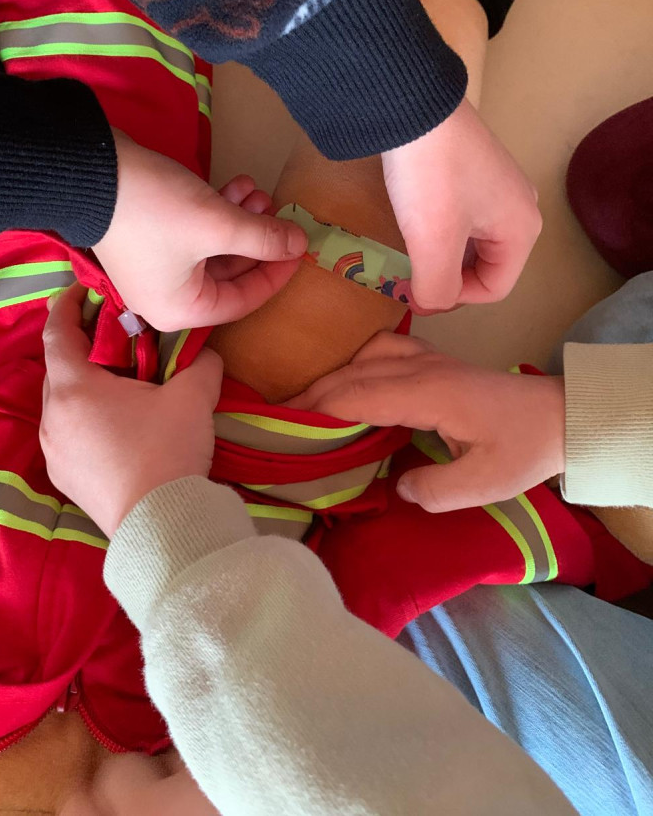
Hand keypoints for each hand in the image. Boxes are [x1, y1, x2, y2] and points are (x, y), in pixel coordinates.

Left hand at [41, 283, 222, 536]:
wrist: (161, 526)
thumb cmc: (168, 450)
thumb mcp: (192, 395)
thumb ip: (199, 361)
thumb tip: (203, 351)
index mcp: (74, 387)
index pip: (57, 331)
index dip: (67, 305)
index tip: (83, 290)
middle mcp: (53, 417)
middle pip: (59, 368)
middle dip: (83, 348)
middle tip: (116, 339)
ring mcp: (54, 452)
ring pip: (63, 405)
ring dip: (85, 389)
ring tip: (119, 386)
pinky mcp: (65, 480)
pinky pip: (69, 436)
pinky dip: (86, 421)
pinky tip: (117, 429)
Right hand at [93, 134, 306, 331]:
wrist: (90, 171)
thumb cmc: (156, 210)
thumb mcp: (217, 224)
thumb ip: (263, 239)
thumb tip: (300, 244)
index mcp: (181, 310)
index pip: (243, 301)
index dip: (276, 272)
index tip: (300, 246)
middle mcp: (167, 297)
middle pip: (230, 275)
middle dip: (256, 239)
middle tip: (276, 209)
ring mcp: (157, 268)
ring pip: (214, 250)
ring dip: (239, 221)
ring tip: (257, 191)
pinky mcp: (150, 240)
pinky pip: (195, 236)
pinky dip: (217, 213)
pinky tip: (236, 186)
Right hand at [291, 331, 564, 510]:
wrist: (561, 416)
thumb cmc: (524, 449)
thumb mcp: (486, 483)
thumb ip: (436, 490)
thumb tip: (397, 486)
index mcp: (427, 394)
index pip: (356, 396)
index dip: (316, 411)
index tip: (284, 428)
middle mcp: (422, 368)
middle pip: (352, 373)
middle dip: (312, 395)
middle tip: (279, 422)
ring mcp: (429, 360)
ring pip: (366, 355)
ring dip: (333, 376)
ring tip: (310, 406)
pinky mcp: (436, 361)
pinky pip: (384, 350)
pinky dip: (357, 363)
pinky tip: (351, 382)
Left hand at [381, 100, 541, 310]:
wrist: (414, 104)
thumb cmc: (431, 177)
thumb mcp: (433, 242)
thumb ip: (437, 288)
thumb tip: (431, 304)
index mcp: (522, 229)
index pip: (494, 289)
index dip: (454, 300)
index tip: (414, 293)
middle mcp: (520, 206)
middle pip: (486, 265)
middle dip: (448, 276)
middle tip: (410, 276)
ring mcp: (499, 183)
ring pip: (471, 240)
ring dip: (441, 252)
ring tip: (409, 250)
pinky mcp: (474, 167)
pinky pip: (462, 214)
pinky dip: (439, 227)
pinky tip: (414, 219)